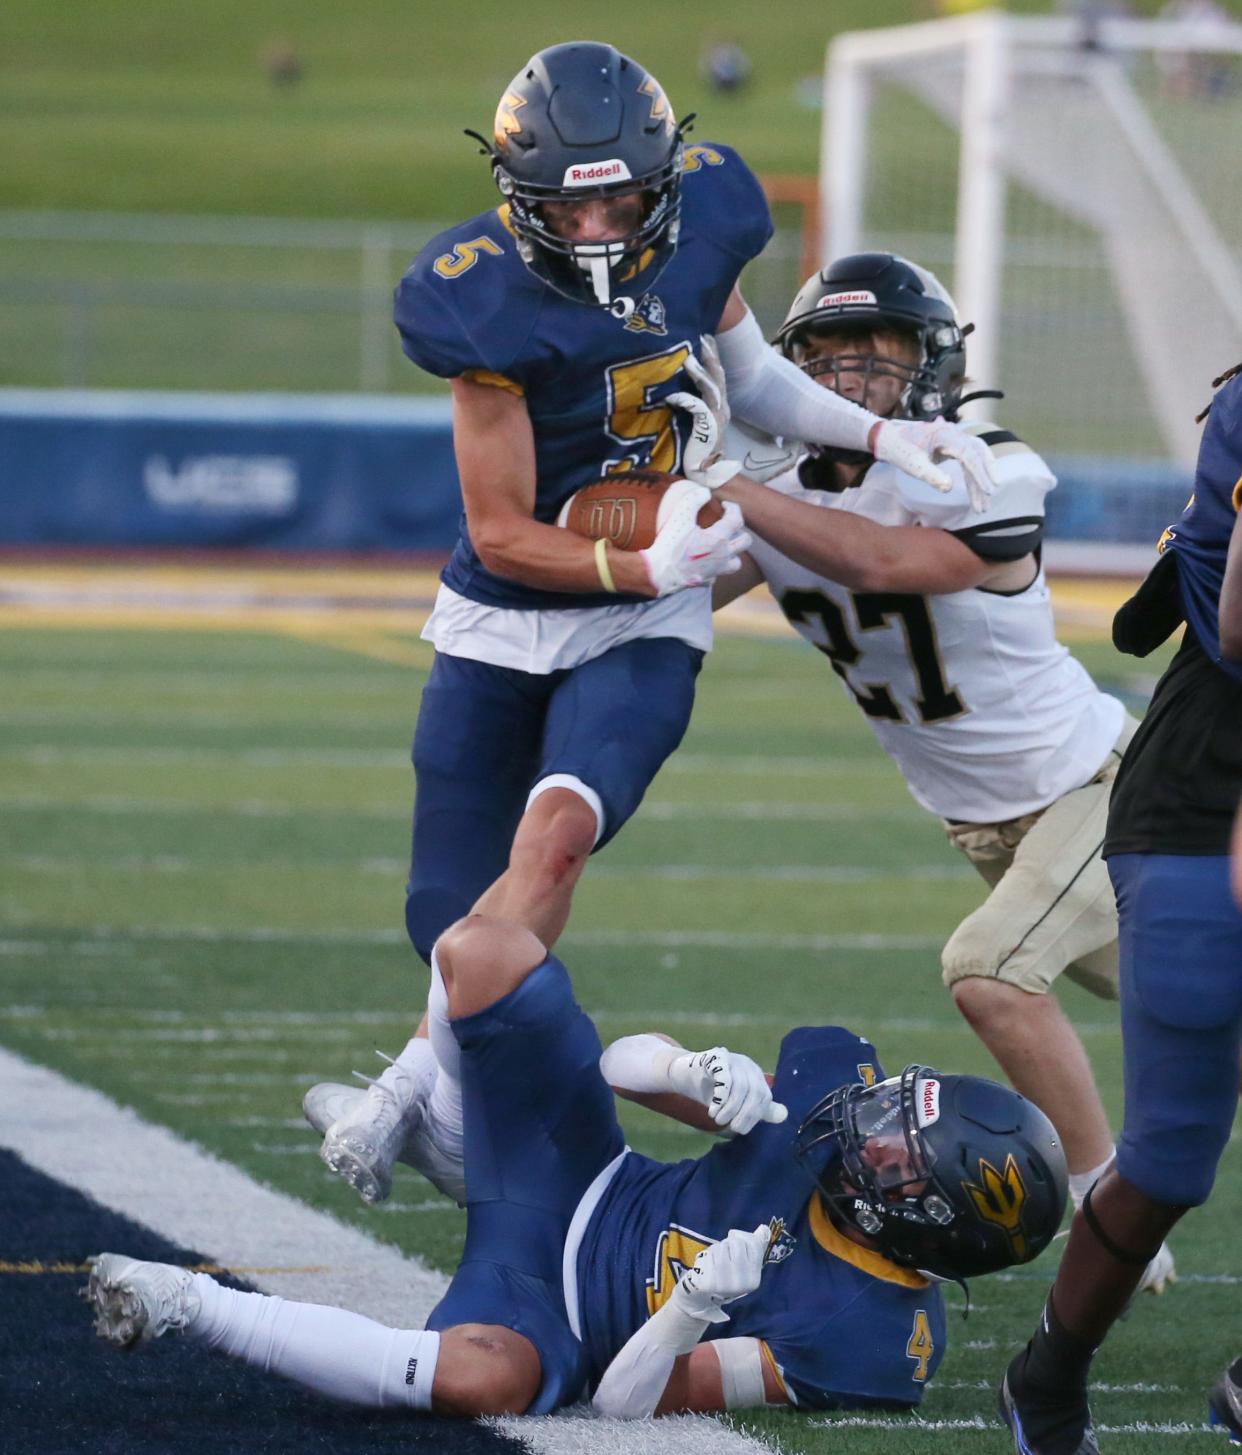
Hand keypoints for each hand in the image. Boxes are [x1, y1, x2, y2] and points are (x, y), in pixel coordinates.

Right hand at [639, 494, 750, 596]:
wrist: (659, 573)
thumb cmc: (670, 544)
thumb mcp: (680, 516)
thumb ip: (694, 500)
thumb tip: (705, 492)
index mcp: (718, 538)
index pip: (737, 519)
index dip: (733, 508)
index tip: (725, 505)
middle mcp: (723, 555)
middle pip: (745, 541)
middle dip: (740, 530)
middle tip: (728, 524)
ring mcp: (717, 569)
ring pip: (737, 561)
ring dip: (734, 551)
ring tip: (724, 545)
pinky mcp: (708, 579)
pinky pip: (721, 572)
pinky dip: (719, 565)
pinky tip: (709, 560)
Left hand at [666, 339, 741, 488]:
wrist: (705, 475)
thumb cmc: (695, 450)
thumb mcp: (694, 422)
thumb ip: (690, 405)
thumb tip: (673, 388)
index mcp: (719, 405)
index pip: (717, 376)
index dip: (712, 357)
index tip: (704, 338)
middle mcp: (722, 408)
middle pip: (718, 375)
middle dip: (710, 356)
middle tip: (701, 337)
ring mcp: (717, 417)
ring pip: (710, 387)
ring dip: (698, 372)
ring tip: (687, 358)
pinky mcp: (707, 428)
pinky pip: (697, 408)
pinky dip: (684, 400)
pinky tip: (671, 397)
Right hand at [666, 1046, 787, 1134]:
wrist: (686, 1074)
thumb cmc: (713, 1090)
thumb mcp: (739, 1103)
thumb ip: (759, 1109)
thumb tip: (784, 1115)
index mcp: (756, 1075)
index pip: (765, 1098)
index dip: (754, 1116)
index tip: (740, 1129)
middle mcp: (747, 1064)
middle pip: (755, 1092)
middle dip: (743, 1114)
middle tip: (729, 1126)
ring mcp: (732, 1058)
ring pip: (741, 1087)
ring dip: (730, 1108)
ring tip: (718, 1119)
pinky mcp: (715, 1057)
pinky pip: (724, 1077)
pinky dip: (720, 1097)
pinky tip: (713, 1108)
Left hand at [673, 1225, 770, 1323]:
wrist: (705, 1297)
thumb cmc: (729, 1275)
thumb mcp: (745, 1265)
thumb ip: (755, 1247)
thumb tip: (764, 1228)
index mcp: (754, 1280)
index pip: (753, 1244)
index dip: (743, 1242)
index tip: (738, 1251)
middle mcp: (742, 1283)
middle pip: (737, 1243)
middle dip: (730, 1244)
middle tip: (727, 1255)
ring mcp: (724, 1283)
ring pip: (722, 1245)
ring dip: (718, 1247)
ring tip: (718, 1259)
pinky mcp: (709, 1281)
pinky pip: (710, 1253)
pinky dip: (709, 1253)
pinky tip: (710, 1263)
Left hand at [872, 418, 996, 512]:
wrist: (891, 439)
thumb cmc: (901, 450)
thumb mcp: (913, 465)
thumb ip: (931, 475)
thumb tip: (949, 487)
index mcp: (945, 435)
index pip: (969, 454)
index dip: (979, 473)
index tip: (987, 490)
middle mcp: (954, 434)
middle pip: (978, 454)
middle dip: (985, 477)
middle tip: (988, 499)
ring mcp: (955, 439)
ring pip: (975, 458)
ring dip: (980, 480)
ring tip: (982, 504)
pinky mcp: (953, 447)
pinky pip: (969, 461)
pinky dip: (973, 476)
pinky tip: (977, 491)